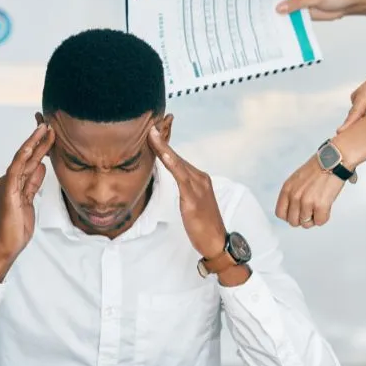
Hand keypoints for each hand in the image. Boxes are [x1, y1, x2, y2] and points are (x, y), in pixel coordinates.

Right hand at [0, 124, 54, 282]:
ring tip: (46, 129)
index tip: (51, 133)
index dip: (41, 146)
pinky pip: (17, 170)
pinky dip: (25, 156)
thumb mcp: (30, 202)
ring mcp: (7, 184)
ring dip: (35, 143)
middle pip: (28, 156)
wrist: (5, 245)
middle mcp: (9, 180)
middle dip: (40, 139)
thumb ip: (33, 184)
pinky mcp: (8, 191)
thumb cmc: (16, 227)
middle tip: (51, 124)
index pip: (30, 160)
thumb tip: (41, 166)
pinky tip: (33, 146)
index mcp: (14, 182)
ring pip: (23, 159)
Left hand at [147, 124, 225, 258]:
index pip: (177, 158)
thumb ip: (182, 191)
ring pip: (177, 162)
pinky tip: (162, 152)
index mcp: (198, 179)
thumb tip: (171, 184)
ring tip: (151, 132)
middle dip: (162, 140)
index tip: (152, 131)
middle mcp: (200, 178)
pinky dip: (171, 161)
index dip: (164, 144)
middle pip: (176, 155)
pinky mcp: (194, 197)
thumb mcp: (190, 204)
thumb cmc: (202, 226)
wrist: (216, 242)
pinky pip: (180, 175)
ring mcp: (198, 186)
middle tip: (149, 123)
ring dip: (163, 146)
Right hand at [275, 0, 365, 20]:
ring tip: (267, 17)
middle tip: (262, 7)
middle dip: (274, 1)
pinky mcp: (305, 13)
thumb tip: (281, 7)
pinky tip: (279, 24)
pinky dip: (288, 21)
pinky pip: (293, 17)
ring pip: (287, 7)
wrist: (350, 4)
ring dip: (280, 13)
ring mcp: (302, 1)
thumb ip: (298, 2)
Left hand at [277, 116, 365, 228]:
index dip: (290, 216)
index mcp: (287, 189)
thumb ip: (292, 193)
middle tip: (311, 210)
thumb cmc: (319, 167)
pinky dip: (324, 217)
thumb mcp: (297, 178)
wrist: (335, 159)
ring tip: (319, 206)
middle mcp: (294, 196)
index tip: (298, 213)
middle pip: (293, 222)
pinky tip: (326, 207)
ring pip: (306, 224)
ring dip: (314, 218)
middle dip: (302, 218)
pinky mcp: (320, 205)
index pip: (280, 214)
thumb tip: (294, 210)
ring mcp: (307, 202)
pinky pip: (320, 222)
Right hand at [338, 47, 365, 131]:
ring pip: (362, 115)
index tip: (340, 132)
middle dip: (365, 123)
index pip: (355, 112)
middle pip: (358, 117)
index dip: (348, 123)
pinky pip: (365, 112)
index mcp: (364, 92)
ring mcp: (359, 98)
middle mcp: (358, 95)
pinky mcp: (363, 101)